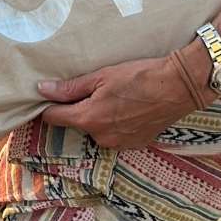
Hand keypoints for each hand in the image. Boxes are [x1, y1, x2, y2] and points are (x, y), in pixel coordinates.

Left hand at [37, 56, 194, 148]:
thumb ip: (70, 87)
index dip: (49, 105)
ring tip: (114, 96)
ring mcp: (119, 144)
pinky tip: (127, 107)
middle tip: (92, 88)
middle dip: (79, 108)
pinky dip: (115, 123)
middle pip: (77, 123)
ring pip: (96, 129)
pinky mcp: (134, 144)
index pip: (54, 118)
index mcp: (89, 119)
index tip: (50, 95)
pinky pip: (114, 134)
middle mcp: (101, 138)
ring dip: (98, 116)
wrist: (177, 87)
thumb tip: (43, 90)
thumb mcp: (101, 76)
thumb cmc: (139, 76)